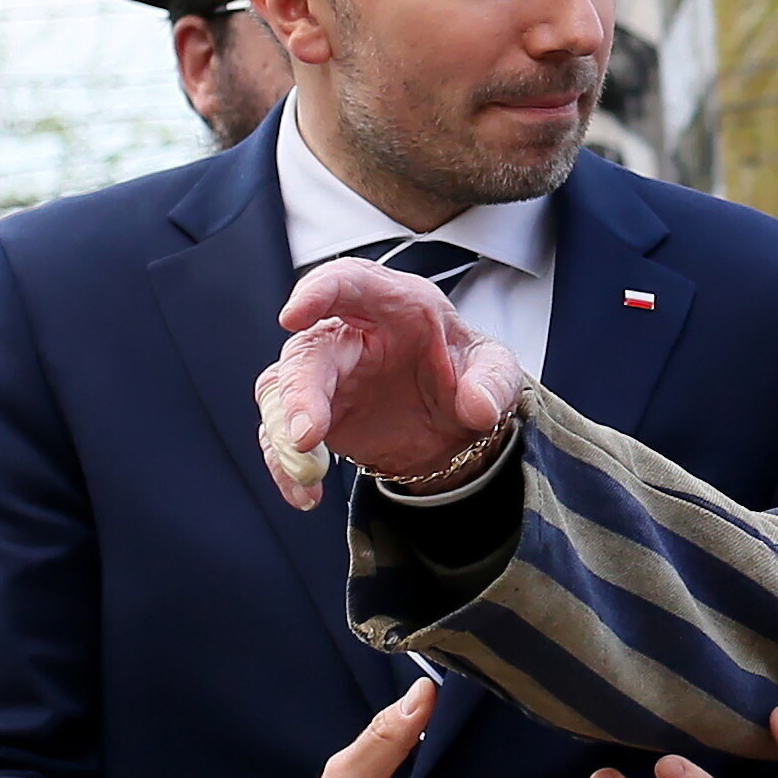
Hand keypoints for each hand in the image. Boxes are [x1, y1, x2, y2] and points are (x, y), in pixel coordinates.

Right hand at [258, 256, 525, 506]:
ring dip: (283, 433)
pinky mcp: (313, 414)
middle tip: (307, 435)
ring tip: (309, 474)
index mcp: (394, 305)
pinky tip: (305, 494)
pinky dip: (286, 466)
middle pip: (307, 351)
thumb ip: (493, 382)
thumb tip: (476, 406)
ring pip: (280, 392)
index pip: (349, 283)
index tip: (292, 316)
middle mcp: (349, 334)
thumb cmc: (468, 374)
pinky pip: (281, 437)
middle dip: (297, 391)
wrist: (456, 424)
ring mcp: (325, 375)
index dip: (317, 292)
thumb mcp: (497, 371)